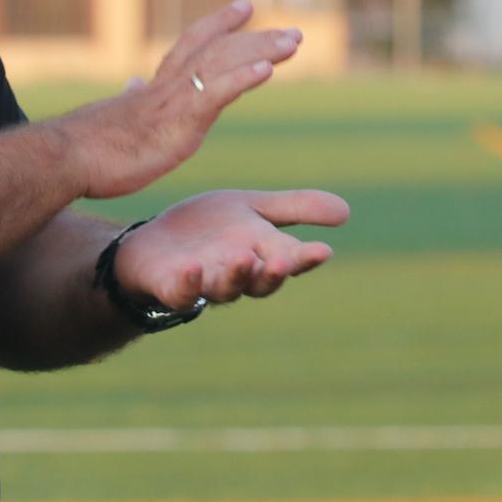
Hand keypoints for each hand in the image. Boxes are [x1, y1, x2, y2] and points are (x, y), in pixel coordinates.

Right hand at [51, 0, 301, 199]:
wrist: (67, 157)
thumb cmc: (87, 145)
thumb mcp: (116, 116)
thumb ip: (131, 98)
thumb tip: (133, 83)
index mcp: (155, 88)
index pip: (192, 45)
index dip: (220, 25)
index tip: (245, 8)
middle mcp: (167, 87)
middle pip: (219, 51)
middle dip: (257, 39)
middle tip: (293, 31)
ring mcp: (174, 102)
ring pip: (225, 66)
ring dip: (261, 51)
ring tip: (293, 42)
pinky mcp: (178, 124)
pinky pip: (216, 95)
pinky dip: (243, 79)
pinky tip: (268, 71)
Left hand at [114, 189, 348, 309]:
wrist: (153, 242)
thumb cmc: (208, 229)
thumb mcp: (251, 208)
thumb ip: (294, 209)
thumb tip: (347, 211)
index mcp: (261, 256)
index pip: (290, 261)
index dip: (306, 259)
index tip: (323, 250)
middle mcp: (237, 276)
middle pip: (261, 282)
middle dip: (273, 273)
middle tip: (283, 260)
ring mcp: (205, 284)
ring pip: (225, 289)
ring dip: (234, 275)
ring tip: (241, 257)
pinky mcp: (172, 289)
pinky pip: (182, 294)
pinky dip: (189, 284)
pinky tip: (192, 268)